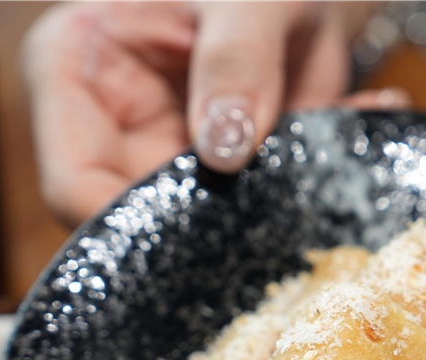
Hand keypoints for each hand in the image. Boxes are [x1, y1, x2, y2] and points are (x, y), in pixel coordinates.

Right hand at [24, 2, 408, 227]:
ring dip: (276, 200)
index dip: (128, 224)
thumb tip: (223, 149)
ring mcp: (166, 156)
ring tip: (332, 138)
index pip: (73, 185)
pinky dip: (310, 182)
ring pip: (204, 225)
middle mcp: (112, 126)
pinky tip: (352, 123)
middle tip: (287, 192)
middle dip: (216, 224)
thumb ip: (235, 60)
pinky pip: (256, 207)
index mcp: (76, 72)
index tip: (204, 234)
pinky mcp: (221, 176)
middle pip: (138, 220)